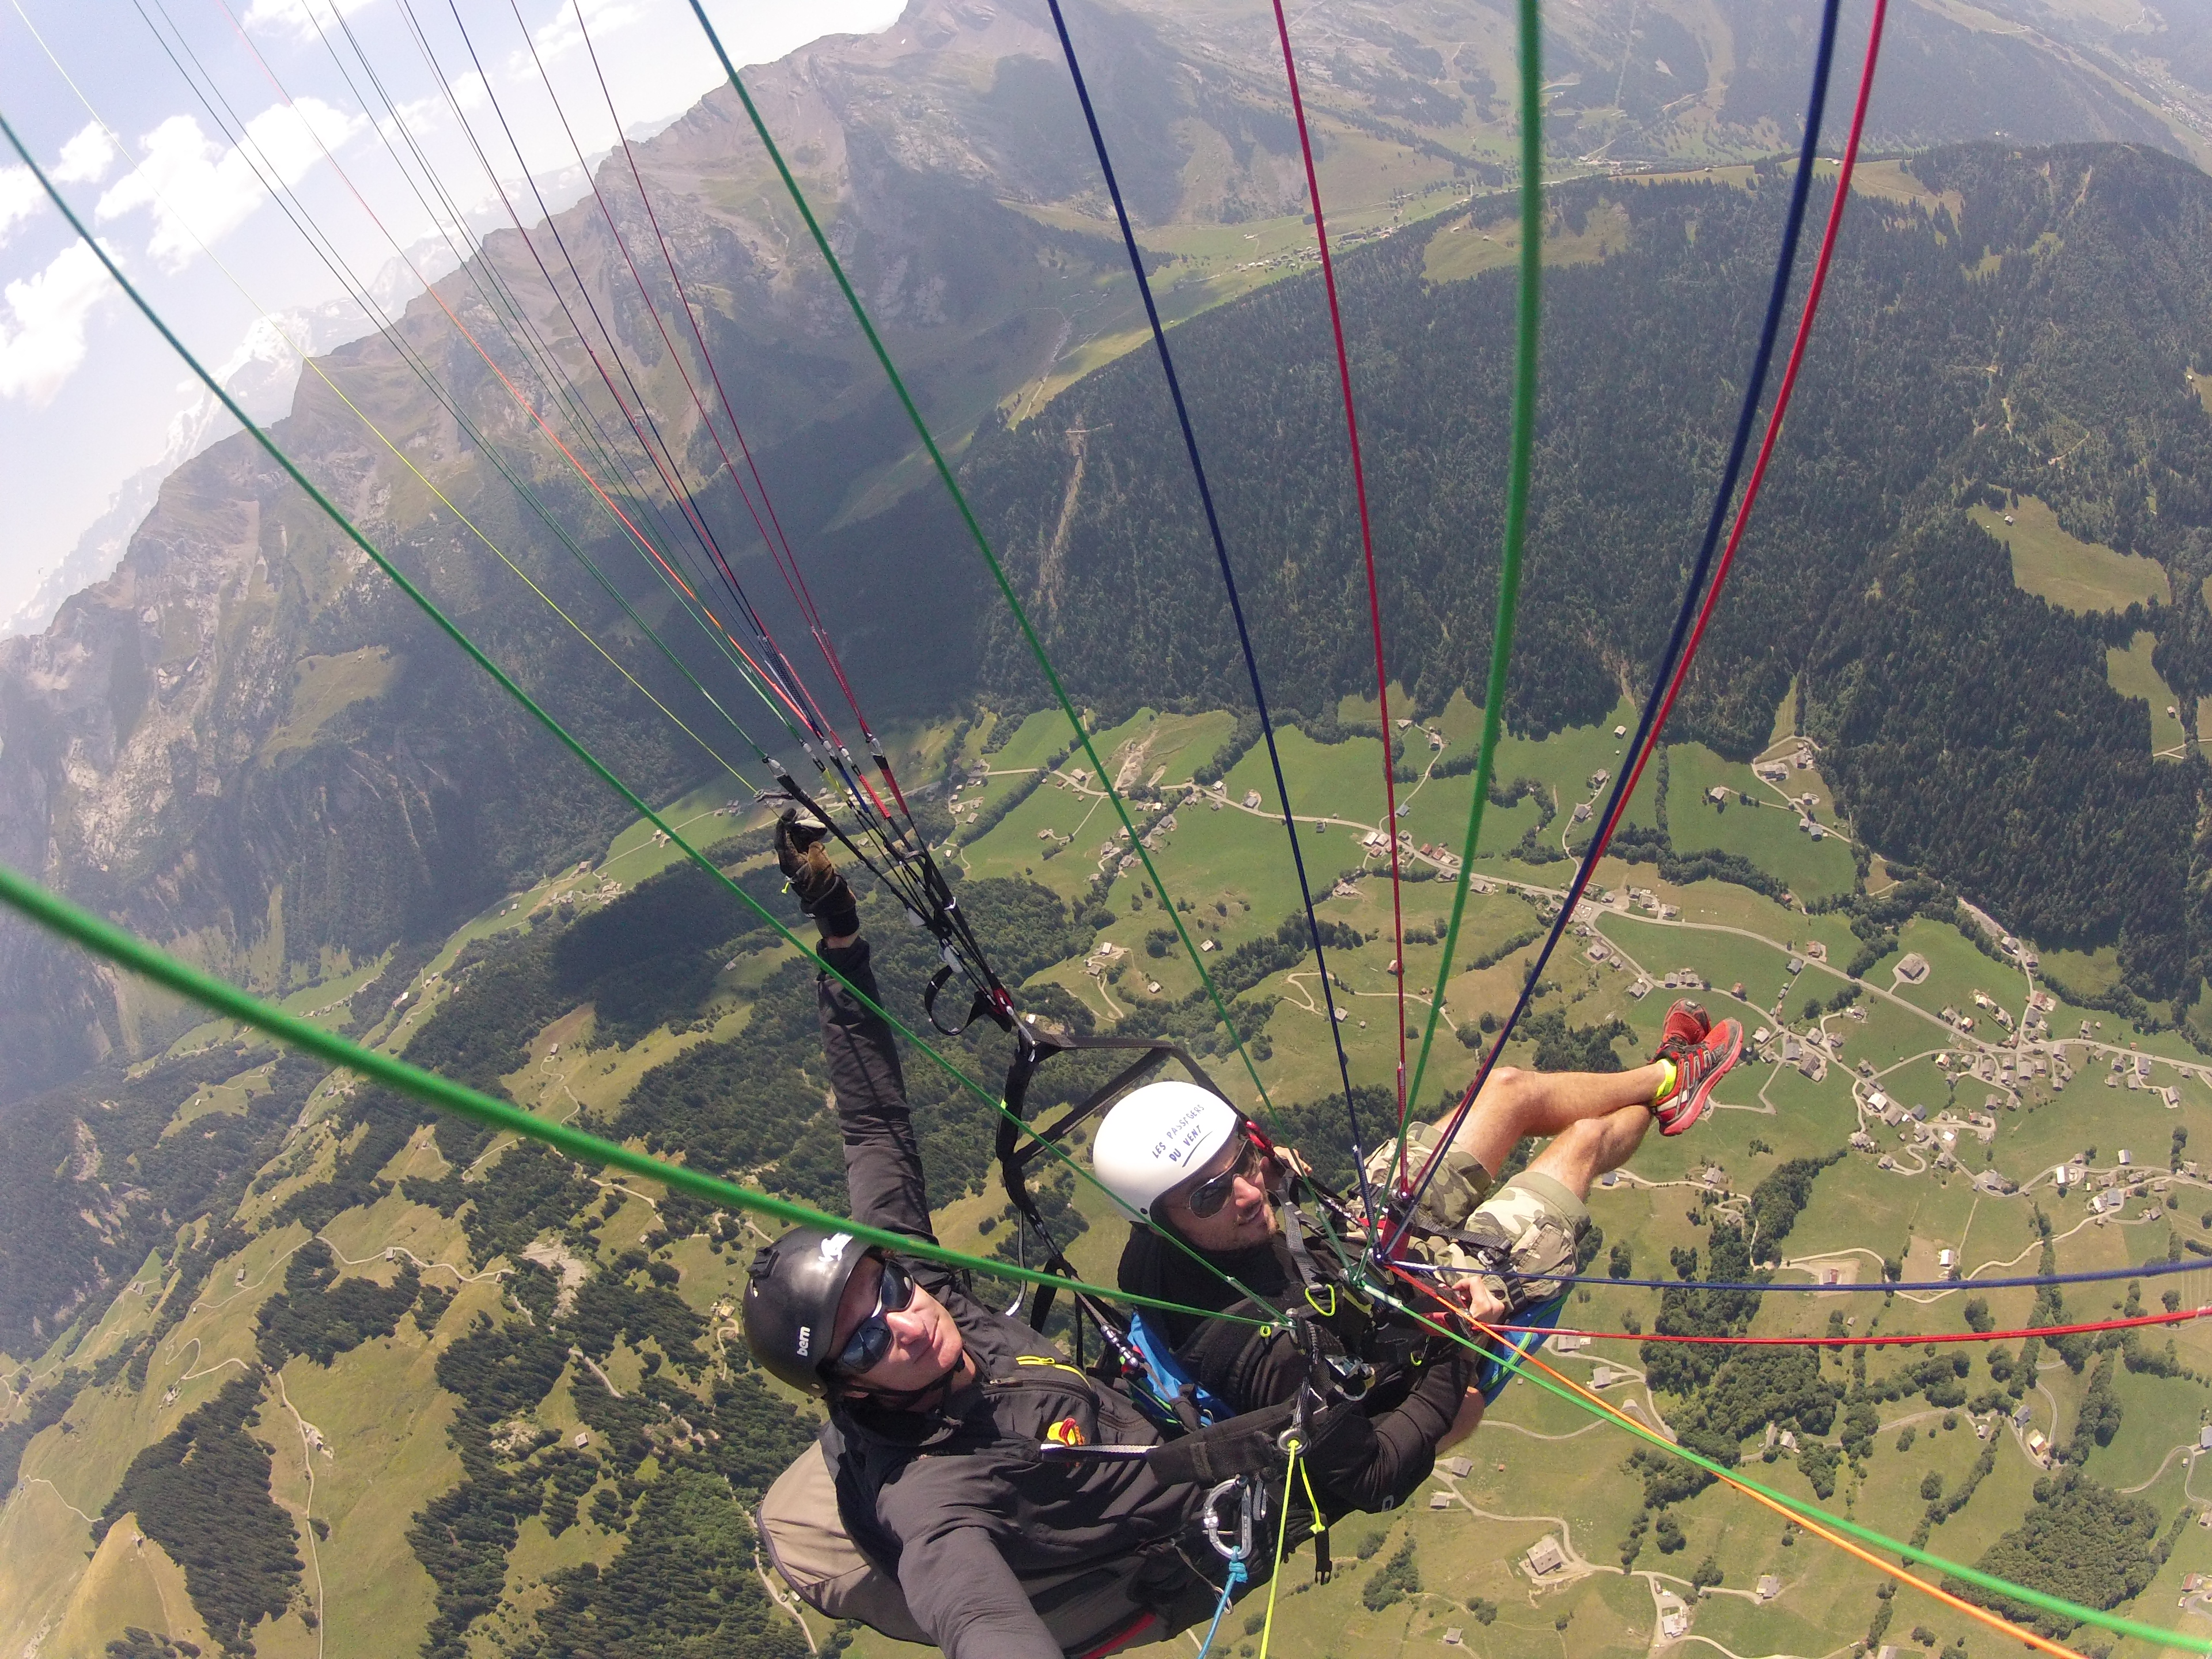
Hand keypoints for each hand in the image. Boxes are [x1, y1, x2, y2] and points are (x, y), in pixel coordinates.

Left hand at [776, 809, 859, 938]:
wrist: (830, 899)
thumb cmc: (823, 883)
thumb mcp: (819, 862)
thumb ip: (813, 847)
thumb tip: (811, 840)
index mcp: (789, 861)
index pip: (781, 838)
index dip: (784, 823)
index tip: (791, 811)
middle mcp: (790, 860)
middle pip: (789, 837)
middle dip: (799, 826)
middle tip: (811, 819)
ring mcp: (798, 861)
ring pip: (798, 840)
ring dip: (808, 831)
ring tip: (821, 829)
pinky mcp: (806, 862)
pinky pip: (805, 845)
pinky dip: (812, 838)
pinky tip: (822, 835)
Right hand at [1441, 1272, 1506, 1328]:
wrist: (1478, 1343)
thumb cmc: (1465, 1329)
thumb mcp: (1456, 1313)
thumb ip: (1450, 1298)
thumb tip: (1441, 1286)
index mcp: (1484, 1304)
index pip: (1475, 1281)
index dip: (1463, 1282)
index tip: (1455, 1290)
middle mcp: (1494, 1303)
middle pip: (1479, 1285)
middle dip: (1467, 1289)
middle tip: (1459, 1297)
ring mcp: (1498, 1306)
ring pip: (1483, 1289)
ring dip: (1472, 1293)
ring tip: (1465, 1302)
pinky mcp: (1499, 1308)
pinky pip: (1487, 1296)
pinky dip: (1478, 1297)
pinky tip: (1473, 1305)